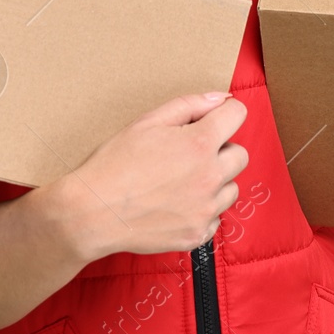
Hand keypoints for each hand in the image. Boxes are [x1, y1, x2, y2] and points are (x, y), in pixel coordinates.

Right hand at [64, 92, 247, 258]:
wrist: (92, 213)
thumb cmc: (114, 164)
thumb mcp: (147, 122)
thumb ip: (189, 105)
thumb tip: (222, 98)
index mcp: (199, 144)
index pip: (238, 115)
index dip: (223, 114)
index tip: (210, 121)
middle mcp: (210, 177)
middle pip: (241, 155)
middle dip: (221, 150)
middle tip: (190, 154)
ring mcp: (205, 210)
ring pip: (231, 188)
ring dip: (215, 182)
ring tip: (181, 181)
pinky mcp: (197, 235)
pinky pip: (216, 218)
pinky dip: (201, 211)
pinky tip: (175, 205)